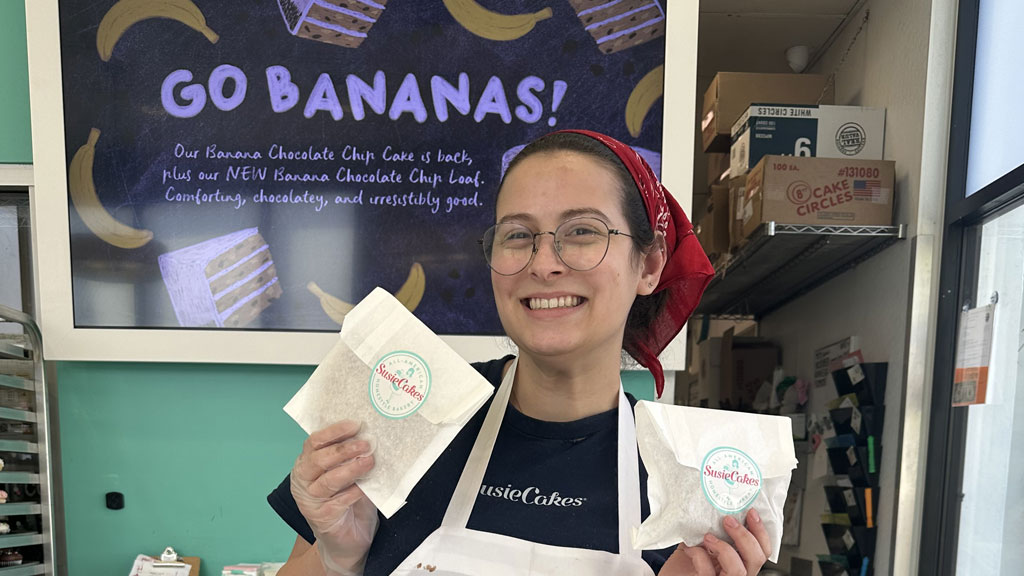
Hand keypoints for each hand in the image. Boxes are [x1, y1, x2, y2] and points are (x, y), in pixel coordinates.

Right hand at [291, 420, 378, 575]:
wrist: (349, 540)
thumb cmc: (349, 501)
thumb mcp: (349, 473)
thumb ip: (352, 456)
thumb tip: (370, 436)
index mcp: (306, 464)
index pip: (314, 441)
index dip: (334, 431)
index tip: (355, 425)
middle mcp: (303, 480)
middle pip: (318, 459)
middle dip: (343, 449)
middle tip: (366, 444)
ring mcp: (310, 500)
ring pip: (328, 480)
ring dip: (351, 469)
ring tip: (369, 462)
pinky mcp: (321, 518)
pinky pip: (339, 501)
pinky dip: (355, 492)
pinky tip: (367, 488)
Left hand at [658, 509, 770, 575]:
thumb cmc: (685, 562)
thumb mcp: (701, 540)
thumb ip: (713, 528)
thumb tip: (718, 505)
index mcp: (739, 560)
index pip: (762, 550)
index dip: (761, 532)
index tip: (751, 512)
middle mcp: (736, 572)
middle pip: (757, 559)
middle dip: (745, 537)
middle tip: (728, 520)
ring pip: (740, 571)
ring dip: (725, 549)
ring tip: (708, 537)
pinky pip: (708, 573)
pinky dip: (699, 557)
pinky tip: (690, 549)